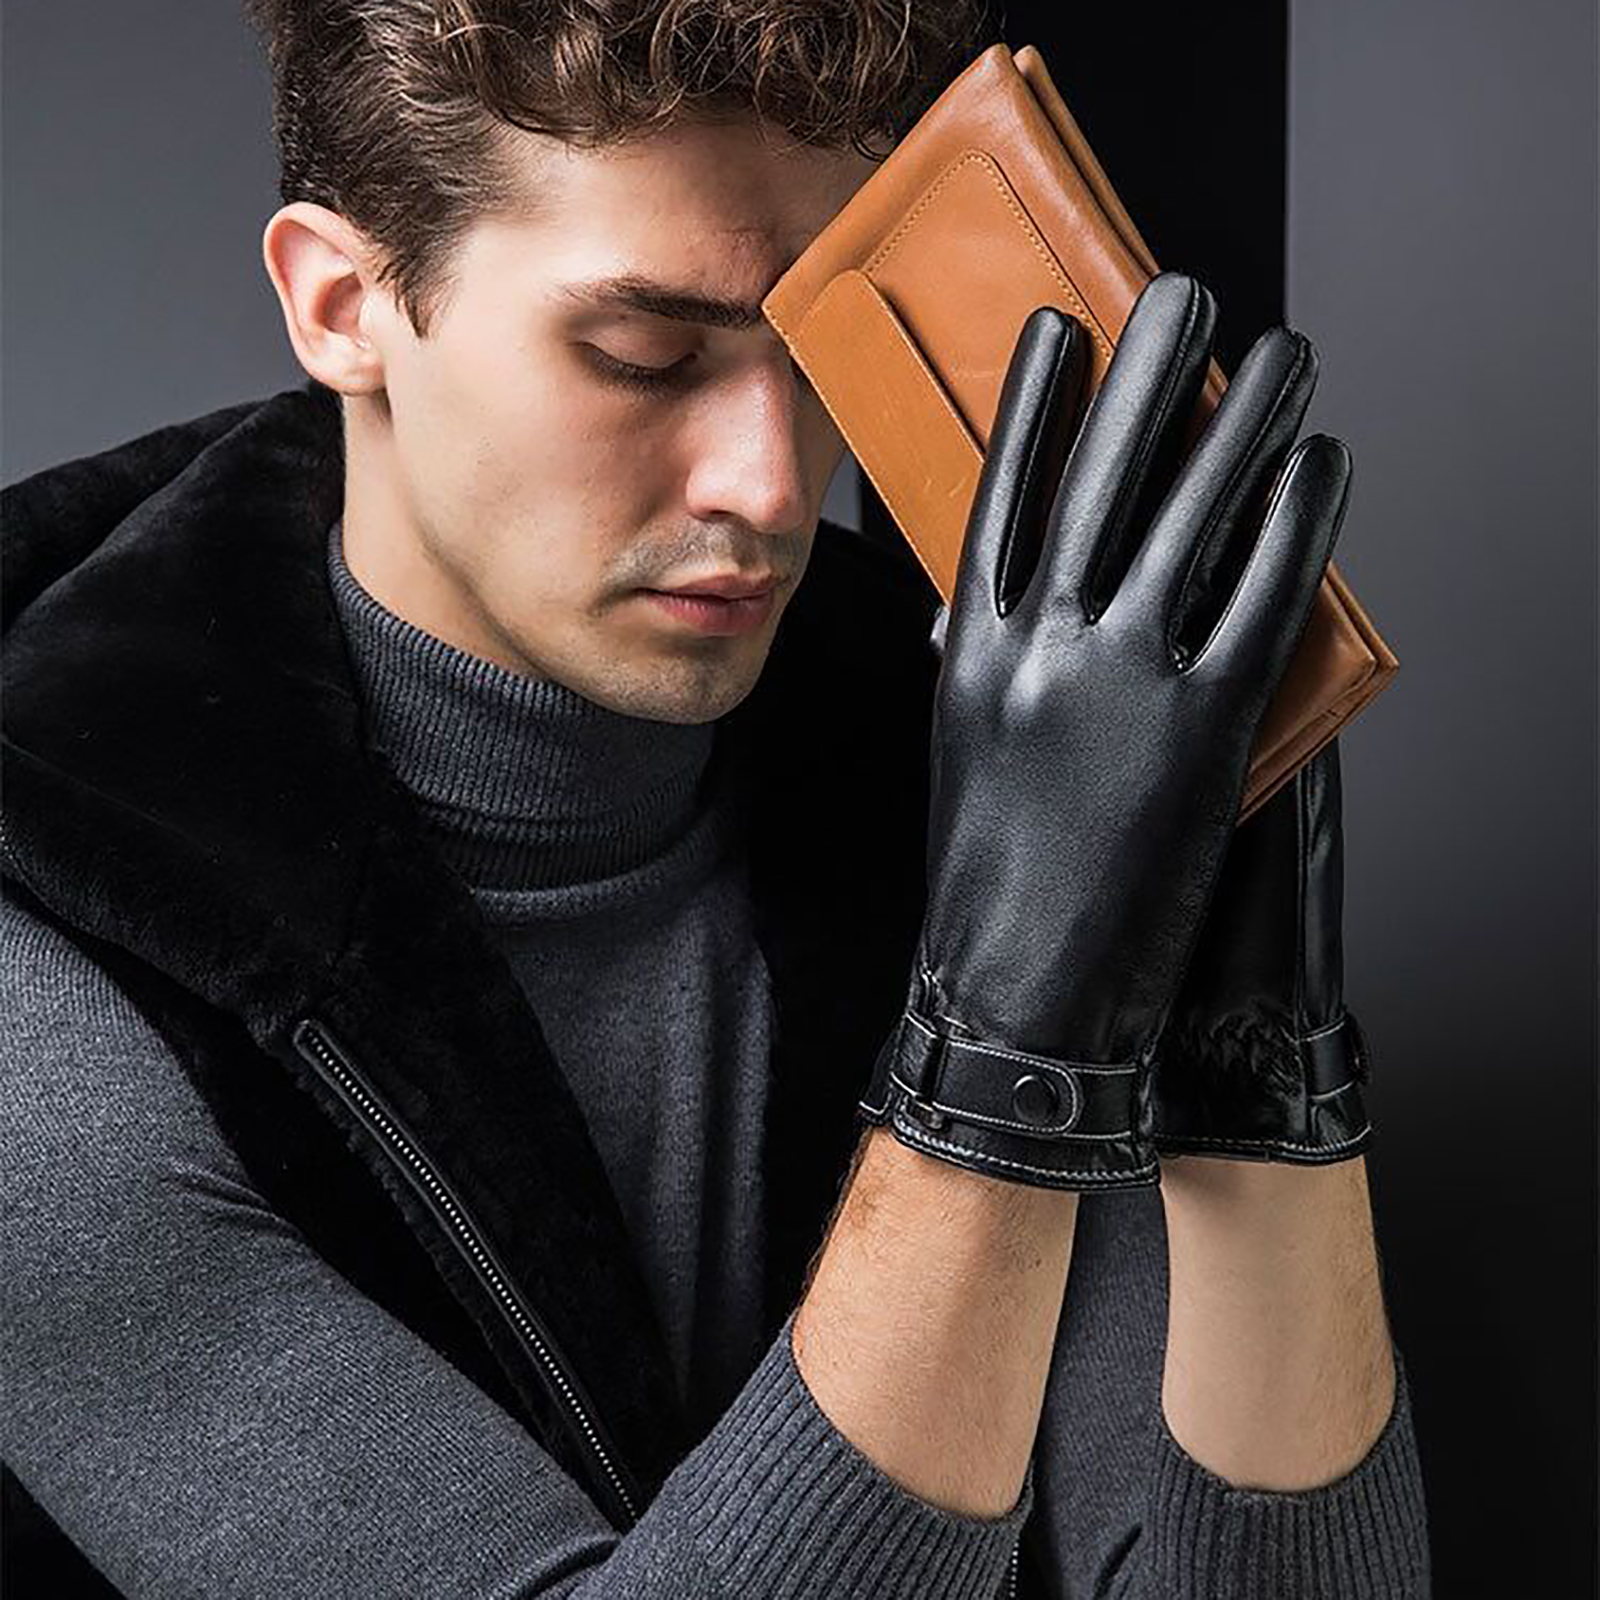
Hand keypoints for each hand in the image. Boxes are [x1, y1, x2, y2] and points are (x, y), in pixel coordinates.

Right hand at [858, 272, 1350, 1190]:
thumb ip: (989, 656)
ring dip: (1247, 424)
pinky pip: (1260, 598)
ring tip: (1282, 356)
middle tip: (1186, 291)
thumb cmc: (988, 874)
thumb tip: (1007, 590)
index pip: (1003, 494)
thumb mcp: (965, 745)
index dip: (1037, 403)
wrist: (1018, 994)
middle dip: (1149, 371)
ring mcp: (1120, 685)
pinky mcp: (1202, 729)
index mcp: (971, 650)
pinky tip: (1322, 468)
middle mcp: (1039, 650)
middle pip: (1102, 479)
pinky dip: (1296, 523)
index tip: (1063, 326)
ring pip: (1193, 518)